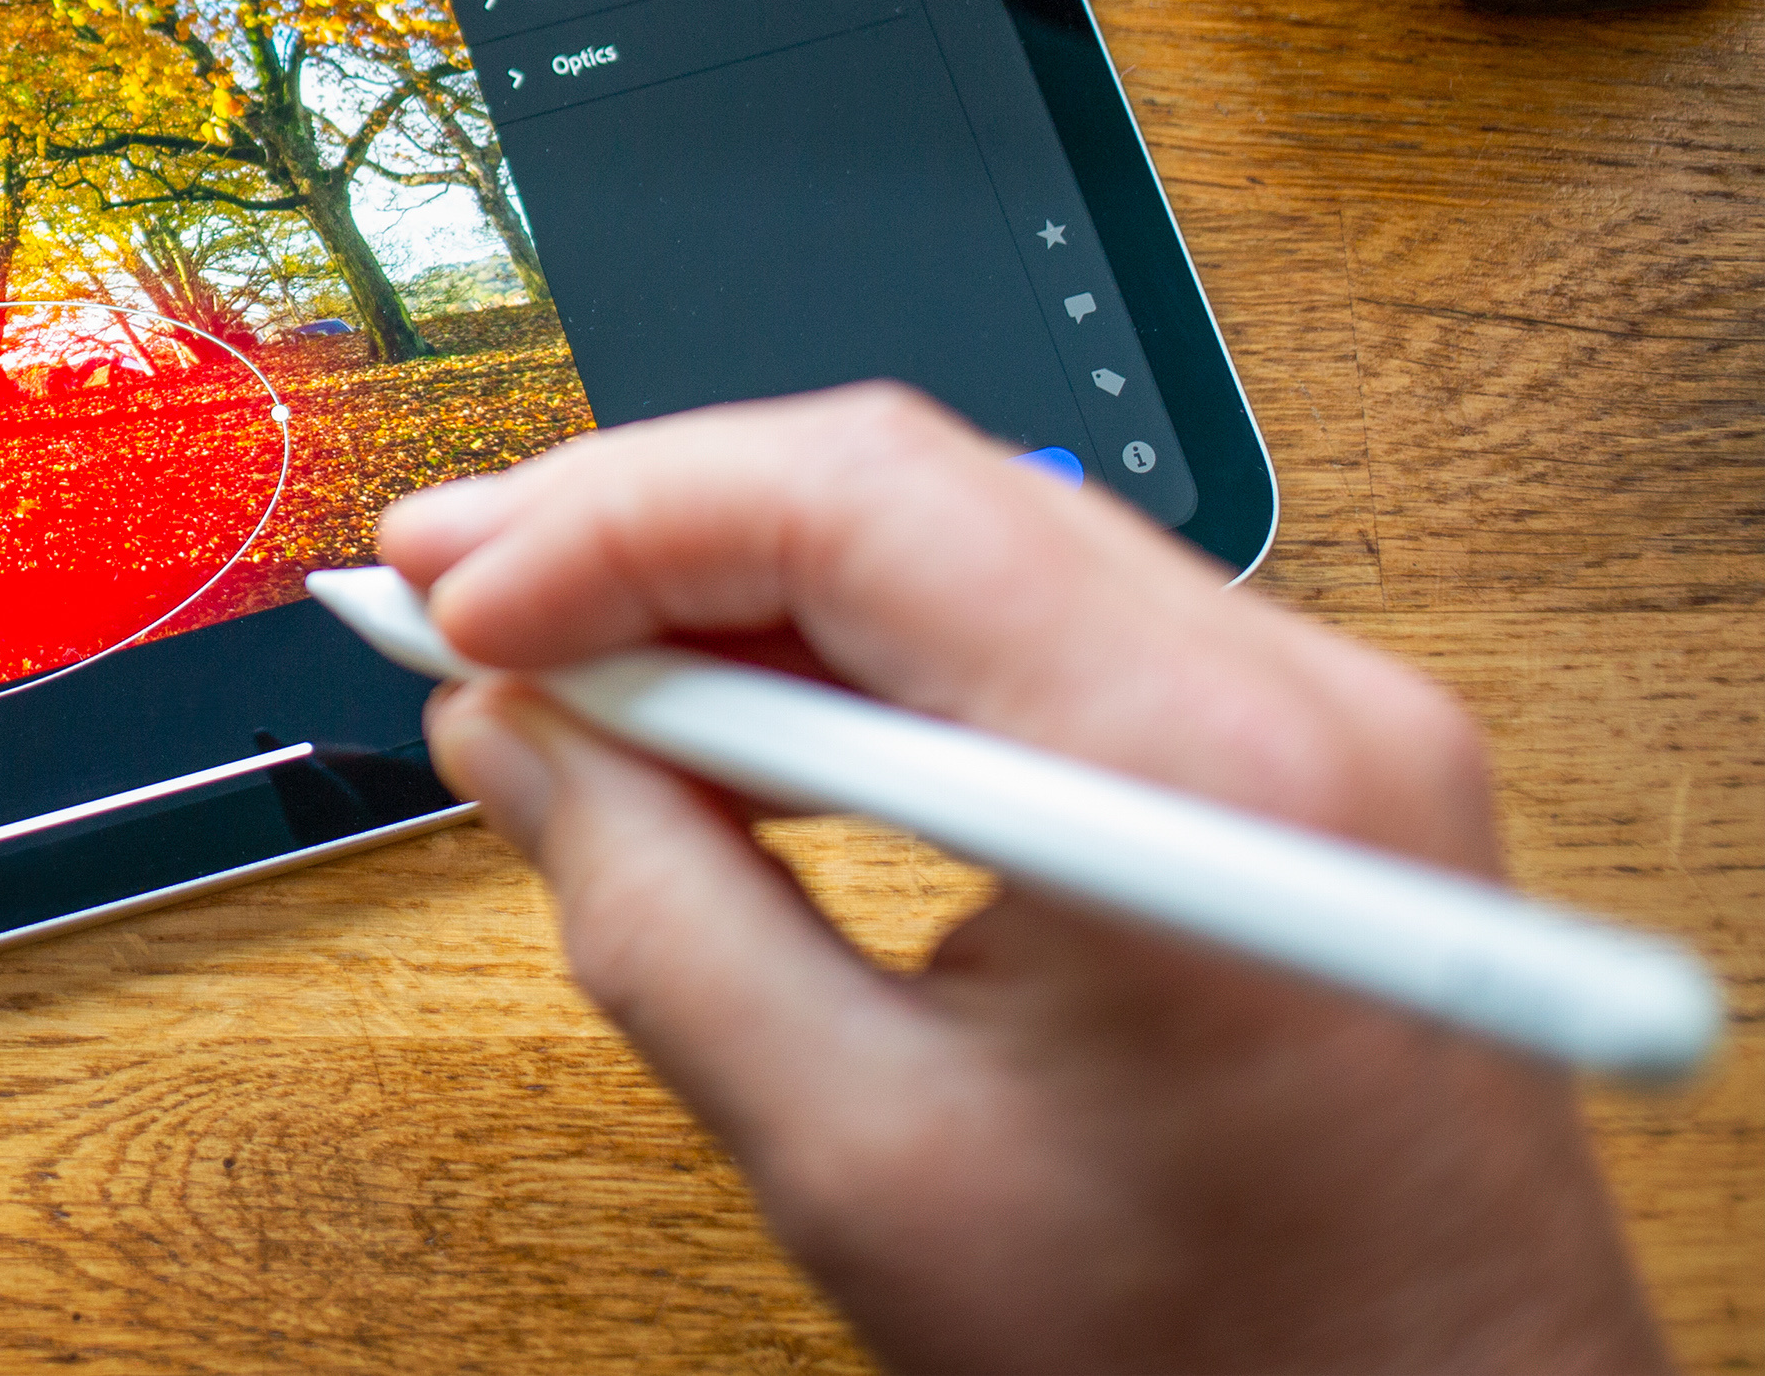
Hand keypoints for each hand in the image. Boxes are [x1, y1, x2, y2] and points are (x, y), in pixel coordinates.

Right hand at [378, 384, 1670, 1375]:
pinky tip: (727, 725)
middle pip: (904, 482)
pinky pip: (1039, 629)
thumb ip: (653, 914)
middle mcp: (1298, 691)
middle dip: (648, 527)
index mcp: (1199, 767)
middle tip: (452, 591)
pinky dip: (856, 655)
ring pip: (961, 536)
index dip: (611, 520)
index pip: (853, 497)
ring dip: (739, 586)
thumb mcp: (864, 1161)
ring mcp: (1323, 717)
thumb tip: (507, 733)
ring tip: (557, 664)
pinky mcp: (1309, 765)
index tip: (447, 595)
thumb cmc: (1217, 1367)